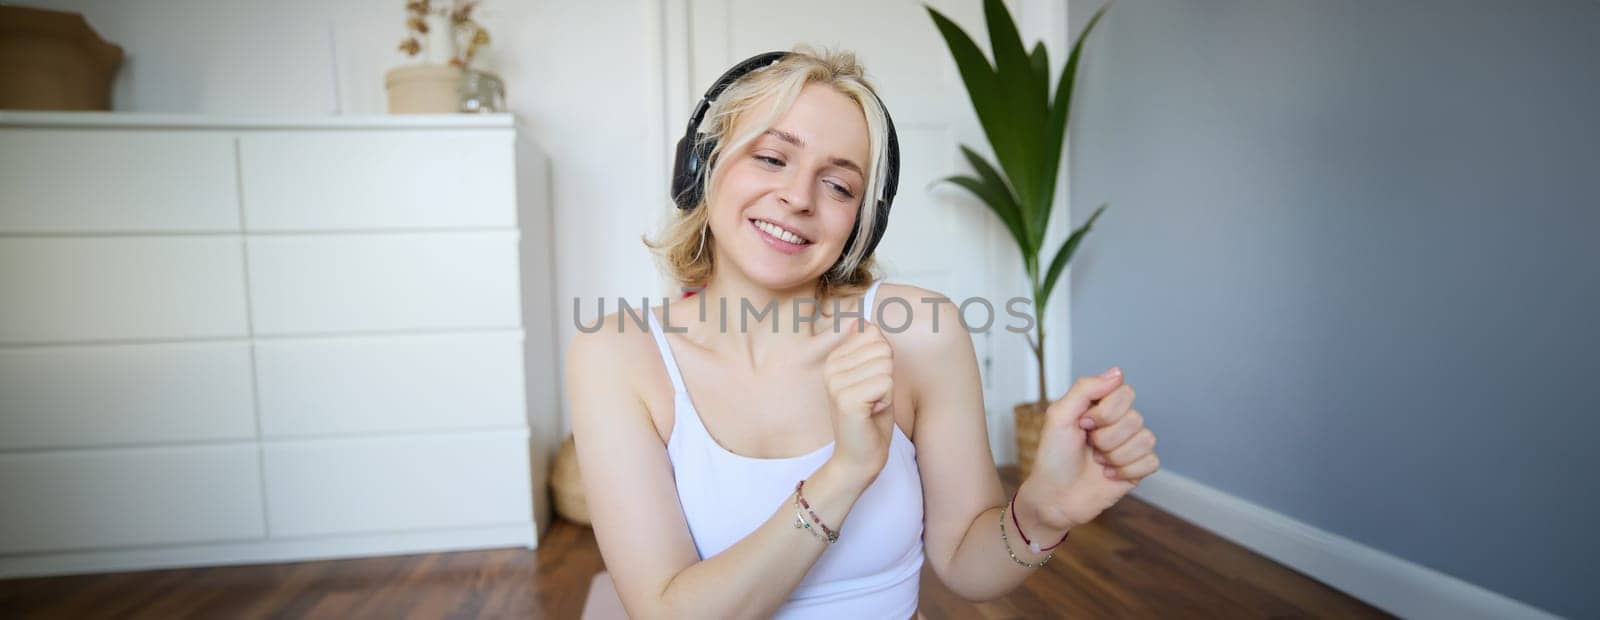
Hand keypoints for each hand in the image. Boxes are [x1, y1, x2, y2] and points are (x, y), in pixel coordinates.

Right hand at [821, 317, 895, 482]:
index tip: (870, 385)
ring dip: (887, 390)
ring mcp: (836, 383)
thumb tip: (866, 323)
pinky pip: (886, 383)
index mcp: (834, 359)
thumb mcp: (872, 377)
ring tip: (871, 405)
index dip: (883, 363)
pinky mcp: (847, 400)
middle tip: (872, 398)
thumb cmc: (870, 418)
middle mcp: (831, 368)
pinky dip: (886, 400)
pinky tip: (871, 413)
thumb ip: (870, 350)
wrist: (859, 458)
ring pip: (886, 366)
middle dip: (887, 376)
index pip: (875, 336)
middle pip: (883, 349)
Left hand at [1021, 367, 1159, 529]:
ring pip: (1146, 439)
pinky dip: (1127, 471)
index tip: (1083, 424)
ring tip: (1098, 462)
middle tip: (1089, 447)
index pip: (1125, 392)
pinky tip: (1108, 476)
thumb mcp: (1059, 416)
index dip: (1105, 411)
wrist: (1054, 497)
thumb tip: (1118, 372)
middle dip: (1106, 437)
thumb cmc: (1053, 457)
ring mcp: (1130, 446)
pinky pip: (1151, 461)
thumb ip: (1086, 389)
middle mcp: (1119, 423)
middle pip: (1135, 418)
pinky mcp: (1137, 470)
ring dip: (1115, 455)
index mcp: (1101, 407)